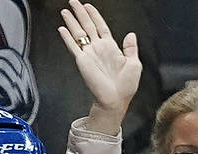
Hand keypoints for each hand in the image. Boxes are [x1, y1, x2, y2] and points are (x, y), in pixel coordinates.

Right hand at [57, 0, 139, 134]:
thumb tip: (131, 34)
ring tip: (66, 10)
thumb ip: (131, 48)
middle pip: (87, 25)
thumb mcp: (135, 64)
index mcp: (111, 48)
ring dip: (72, 21)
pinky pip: (73, 46)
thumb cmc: (125, 87)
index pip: (101, 26)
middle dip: (80, 13)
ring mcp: (89, 54)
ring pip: (79, 33)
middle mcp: (98, 49)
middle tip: (73, 2)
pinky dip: (67, 37)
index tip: (88, 6)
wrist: (115, 100)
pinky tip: (62, 28)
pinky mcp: (82, 61)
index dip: (95, 15)